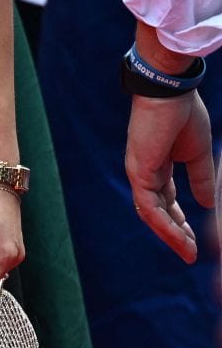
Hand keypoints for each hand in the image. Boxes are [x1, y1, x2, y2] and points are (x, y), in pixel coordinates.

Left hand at [126, 84, 216, 262]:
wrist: (170, 94)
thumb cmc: (184, 115)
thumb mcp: (197, 155)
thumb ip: (200, 180)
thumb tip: (208, 205)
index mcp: (158, 165)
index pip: (166, 200)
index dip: (179, 221)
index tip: (194, 240)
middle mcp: (145, 171)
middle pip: (157, 211)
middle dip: (174, 234)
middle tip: (190, 253)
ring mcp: (139, 172)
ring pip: (151, 214)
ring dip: (170, 235)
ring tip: (188, 252)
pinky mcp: (138, 172)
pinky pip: (149, 206)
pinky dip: (164, 224)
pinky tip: (179, 238)